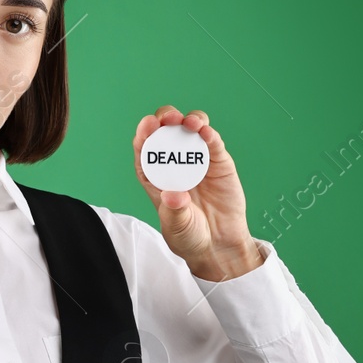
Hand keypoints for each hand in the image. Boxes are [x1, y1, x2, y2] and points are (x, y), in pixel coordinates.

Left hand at [132, 105, 261, 280]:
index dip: (144, 133)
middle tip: (168, 119)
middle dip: (164, 119)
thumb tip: (173, 195)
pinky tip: (206, 132)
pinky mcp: (218, 162)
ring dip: (189, 120)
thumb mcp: (177, 226)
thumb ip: (175, 211)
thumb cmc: (190, 234)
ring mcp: (196, 159)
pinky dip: (209, 134)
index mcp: (154, 176)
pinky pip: (213, 143)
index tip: (147, 125)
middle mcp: (174, 163)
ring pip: (189, 129)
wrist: (219, 244)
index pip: (144, 149)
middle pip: (165, 131)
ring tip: (190, 123)